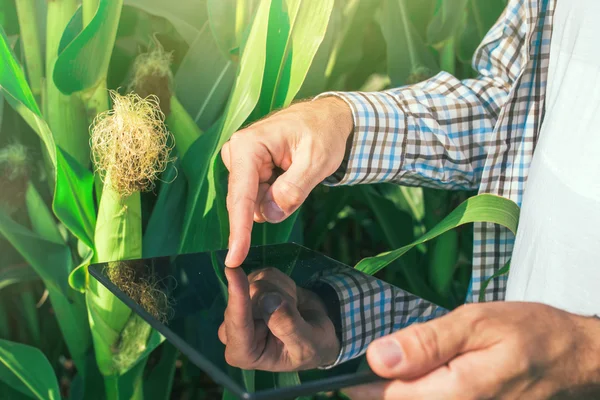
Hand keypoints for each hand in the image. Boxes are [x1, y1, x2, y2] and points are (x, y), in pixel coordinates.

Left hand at [218, 267, 339, 370]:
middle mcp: (233, 330)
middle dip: (278, 298)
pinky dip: (283, 282)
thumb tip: (268, 300)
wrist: (320, 335)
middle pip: (248, 296)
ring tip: (293, 309)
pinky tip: (289, 298)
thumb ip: (288, 327)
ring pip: (257, 281)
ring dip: (283, 291)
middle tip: (297, 317)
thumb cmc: (312, 348)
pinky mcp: (249, 288)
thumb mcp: (306, 346)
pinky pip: (265, 273)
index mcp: (243, 353)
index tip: (232, 271)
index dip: (237, 298)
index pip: (237, 323)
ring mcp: (240, 306)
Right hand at [221, 97, 352, 266]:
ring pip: (254, 202)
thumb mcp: (316, 161)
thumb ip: (293, 189)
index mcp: (248, 145)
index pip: (241, 195)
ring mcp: (241, 162)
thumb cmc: (323, 132)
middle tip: (301, 176)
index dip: (238, 230)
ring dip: (277, 198)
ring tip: (297, 169)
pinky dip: (277, 195)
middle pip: (246, 201)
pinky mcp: (248, 170)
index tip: (234, 257)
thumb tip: (269, 215)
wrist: (327, 118)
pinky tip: (289, 173)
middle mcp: (237, 152)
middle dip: (271, 204)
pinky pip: (260, 198)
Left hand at [346, 302, 599, 399]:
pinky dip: (424, 393)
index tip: (348, 372)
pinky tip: (428, 378)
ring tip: (406, 368)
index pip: (390, 398)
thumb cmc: (530, 333)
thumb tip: (377, 357)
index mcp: (459, 394)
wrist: (574, 358)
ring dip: (404, 391)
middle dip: (382, 389)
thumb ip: (426, 342)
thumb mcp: (476, 323)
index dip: (364, 385)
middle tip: (378, 364)